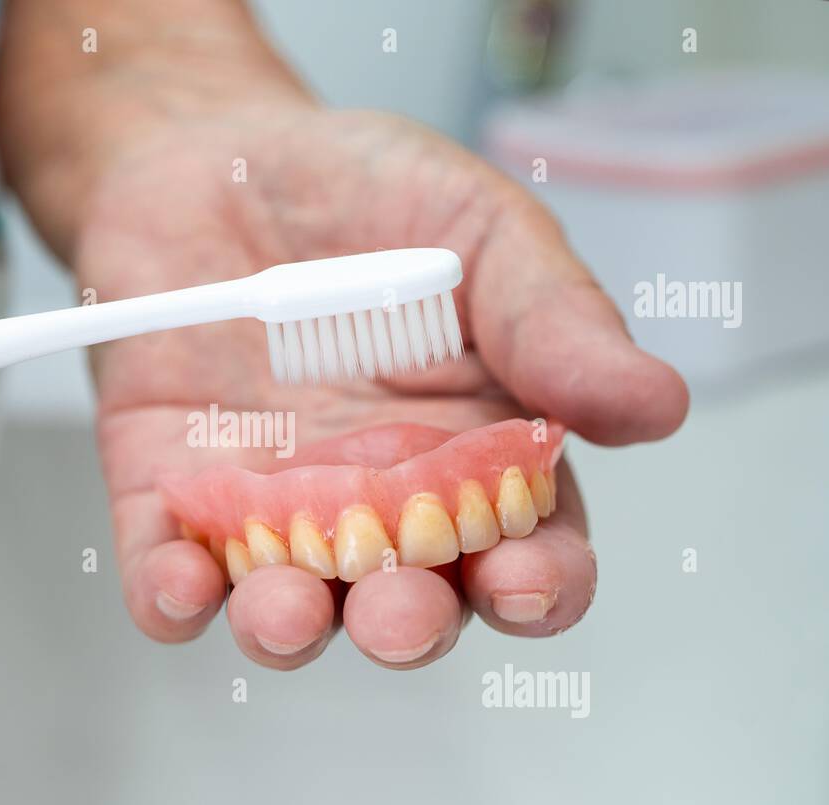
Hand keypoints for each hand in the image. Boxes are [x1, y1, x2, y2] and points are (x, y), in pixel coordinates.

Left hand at [75, 105, 687, 668]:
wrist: (218, 155)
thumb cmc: (363, 193)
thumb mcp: (480, 230)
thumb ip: (555, 320)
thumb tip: (658, 403)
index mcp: (475, 453)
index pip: (527, 549)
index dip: (537, 584)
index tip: (526, 581)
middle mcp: (377, 501)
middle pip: (410, 601)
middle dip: (407, 623)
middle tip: (398, 613)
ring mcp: (271, 505)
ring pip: (291, 604)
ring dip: (288, 626)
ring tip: (284, 610)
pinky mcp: (171, 489)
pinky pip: (170, 566)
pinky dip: (170, 593)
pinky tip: (174, 584)